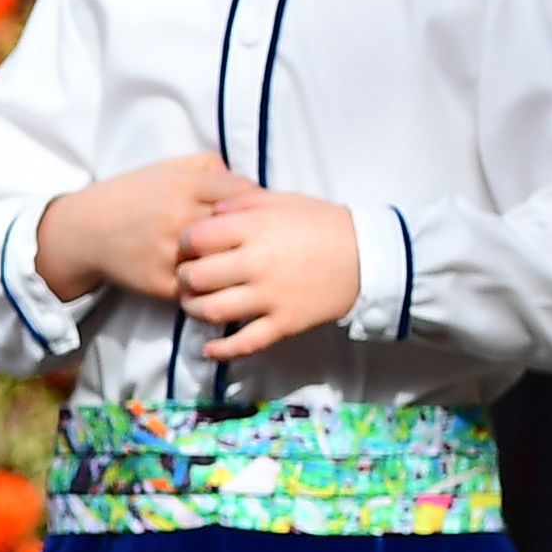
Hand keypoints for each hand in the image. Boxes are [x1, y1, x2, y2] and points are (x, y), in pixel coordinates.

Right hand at [34, 152, 244, 302]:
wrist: (85, 231)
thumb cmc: (131, 195)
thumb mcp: (166, 167)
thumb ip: (207, 166)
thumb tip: (243, 181)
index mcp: (185, 185)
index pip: (244, 193)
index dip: (257, 203)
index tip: (259, 212)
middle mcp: (180, 217)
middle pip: (239, 229)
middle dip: (252, 236)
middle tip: (259, 241)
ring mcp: (171, 252)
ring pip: (222, 262)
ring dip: (234, 264)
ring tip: (242, 264)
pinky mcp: (162, 282)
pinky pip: (201, 288)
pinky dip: (212, 286)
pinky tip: (217, 282)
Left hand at [175, 190, 362, 359]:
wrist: (368, 256)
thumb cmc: (324, 224)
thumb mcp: (285, 201)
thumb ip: (244, 202)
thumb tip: (209, 211)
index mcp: (256, 228)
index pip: (197, 238)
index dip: (186, 243)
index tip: (190, 247)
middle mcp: (258, 263)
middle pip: (196, 276)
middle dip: (184, 278)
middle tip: (187, 278)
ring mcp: (270, 296)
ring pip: (212, 311)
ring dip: (194, 311)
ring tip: (194, 305)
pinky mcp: (284, 323)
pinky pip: (244, 343)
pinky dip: (221, 350)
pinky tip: (208, 349)